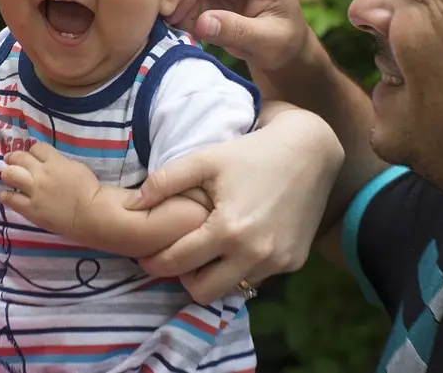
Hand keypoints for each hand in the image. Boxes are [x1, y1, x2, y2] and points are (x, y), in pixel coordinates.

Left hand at [0, 143, 101, 237]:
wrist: (91, 213)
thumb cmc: (89, 190)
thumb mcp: (76, 167)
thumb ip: (60, 163)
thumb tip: (50, 163)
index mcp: (55, 162)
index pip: (37, 148)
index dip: (33, 151)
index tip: (32, 156)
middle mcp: (41, 174)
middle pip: (19, 158)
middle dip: (13, 157)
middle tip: (11, 160)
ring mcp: (34, 191)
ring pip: (11, 175)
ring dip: (7, 173)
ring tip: (7, 176)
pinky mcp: (31, 209)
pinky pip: (11, 199)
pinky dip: (7, 195)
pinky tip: (7, 195)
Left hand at [128, 104, 343, 304]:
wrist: (309, 152)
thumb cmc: (251, 152)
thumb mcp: (205, 159)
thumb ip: (165, 182)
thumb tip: (133, 205)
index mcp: (228, 231)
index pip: (177, 264)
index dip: (154, 261)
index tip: (145, 255)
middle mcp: (254, 255)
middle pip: (203, 291)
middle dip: (184, 277)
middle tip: (176, 256)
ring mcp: (277, 262)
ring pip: (232, 289)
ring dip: (214, 275)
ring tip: (205, 250)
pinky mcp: (293, 262)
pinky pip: (257, 277)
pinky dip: (242, 267)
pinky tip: (236, 244)